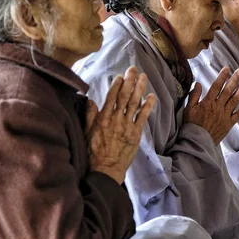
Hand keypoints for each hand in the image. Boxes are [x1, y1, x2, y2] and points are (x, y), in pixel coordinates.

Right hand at [85, 67, 155, 183]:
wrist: (106, 169)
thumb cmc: (94, 152)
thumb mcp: (86, 133)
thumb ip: (89, 116)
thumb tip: (90, 100)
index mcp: (103, 118)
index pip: (111, 97)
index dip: (117, 85)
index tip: (120, 76)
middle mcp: (115, 119)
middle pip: (124, 96)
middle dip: (129, 81)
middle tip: (134, 69)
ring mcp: (126, 126)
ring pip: (134, 103)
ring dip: (140, 89)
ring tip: (144, 77)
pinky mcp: (135, 134)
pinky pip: (143, 117)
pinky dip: (147, 106)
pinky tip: (152, 96)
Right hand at [183, 67, 238, 143]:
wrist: (197, 141)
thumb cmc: (191, 125)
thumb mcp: (188, 109)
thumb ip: (193, 96)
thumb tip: (197, 83)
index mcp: (208, 102)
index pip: (216, 86)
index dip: (222, 77)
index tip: (227, 68)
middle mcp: (218, 107)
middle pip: (228, 91)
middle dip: (235, 80)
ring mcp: (225, 115)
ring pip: (235, 100)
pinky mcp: (229, 123)